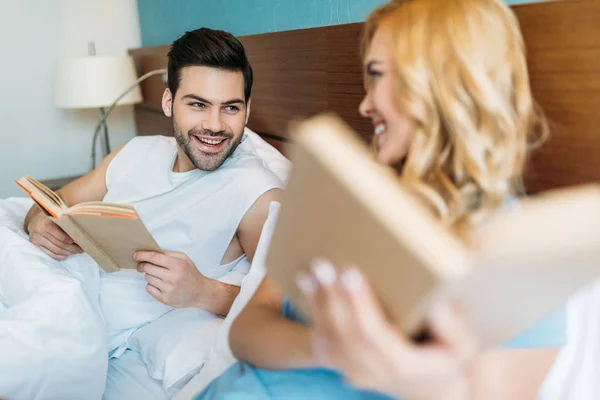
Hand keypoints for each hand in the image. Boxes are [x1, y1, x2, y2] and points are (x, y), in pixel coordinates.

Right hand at [27, 213, 82, 259]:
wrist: (35, 220)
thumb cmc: (51, 217)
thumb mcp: (58, 216)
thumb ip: (66, 223)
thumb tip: (80, 232)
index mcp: (46, 224)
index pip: (61, 237)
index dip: (72, 241)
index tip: (81, 241)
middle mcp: (39, 232)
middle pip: (59, 245)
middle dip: (73, 248)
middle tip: (82, 248)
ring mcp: (36, 240)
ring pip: (56, 251)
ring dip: (68, 252)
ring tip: (77, 251)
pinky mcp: (36, 246)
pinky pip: (50, 254)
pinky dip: (60, 256)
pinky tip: (67, 254)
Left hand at [134, 251, 208, 307]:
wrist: (200, 292)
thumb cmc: (191, 274)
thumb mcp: (185, 259)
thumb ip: (169, 254)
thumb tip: (151, 252)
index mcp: (178, 265)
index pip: (155, 258)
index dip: (143, 255)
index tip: (135, 255)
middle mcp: (172, 277)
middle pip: (148, 268)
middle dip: (142, 265)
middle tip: (142, 265)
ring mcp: (168, 289)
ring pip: (147, 278)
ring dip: (149, 275)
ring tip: (158, 276)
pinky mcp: (165, 299)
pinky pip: (149, 288)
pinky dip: (151, 285)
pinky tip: (160, 284)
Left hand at [297, 260, 476, 399]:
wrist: (431, 390)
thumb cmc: (449, 359)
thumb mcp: (463, 346)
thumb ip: (453, 327)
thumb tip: (438, 305)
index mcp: (402, 363)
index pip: (373, 332)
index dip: (360, 303)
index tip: (351, 273)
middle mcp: (374, 370)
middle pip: (345, 332)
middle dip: (331, 297)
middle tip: (322, 265)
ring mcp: (355, 371)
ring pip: (330, 337)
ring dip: (316, 303)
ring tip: (309, 272)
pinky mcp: (345, 366)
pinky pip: (322, 342)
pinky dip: (312, 314)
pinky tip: (305, 288)